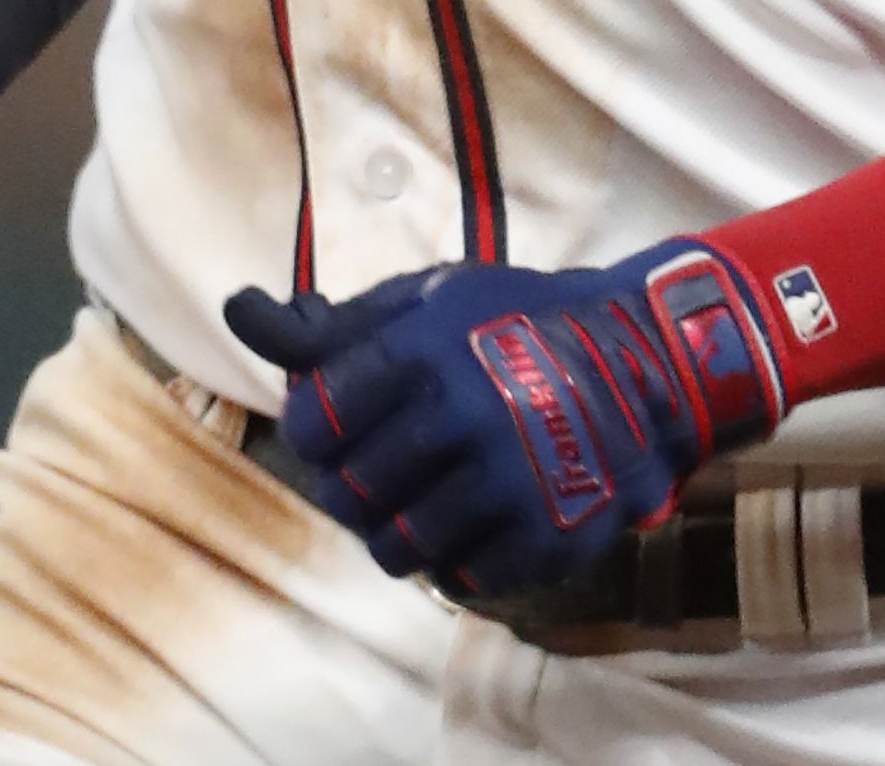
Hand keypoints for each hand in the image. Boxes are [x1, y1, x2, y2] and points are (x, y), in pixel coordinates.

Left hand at [223, 241, 785, 598]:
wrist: (646, 365)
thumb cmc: (516, 326)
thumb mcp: (427, 303)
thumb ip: (330, 326)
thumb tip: (238, 311)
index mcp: (425, 354)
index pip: (313, 424)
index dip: (315, 430)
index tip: (340, 426)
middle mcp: (464, 418)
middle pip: (346, 496)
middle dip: (352, 487)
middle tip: (384, 467)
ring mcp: (508, 485)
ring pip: (396, 549)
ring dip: (400, 530)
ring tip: (429, 495)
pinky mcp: (545, 538)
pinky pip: (458, 581)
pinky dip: (457, 560)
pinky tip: (478, 517)